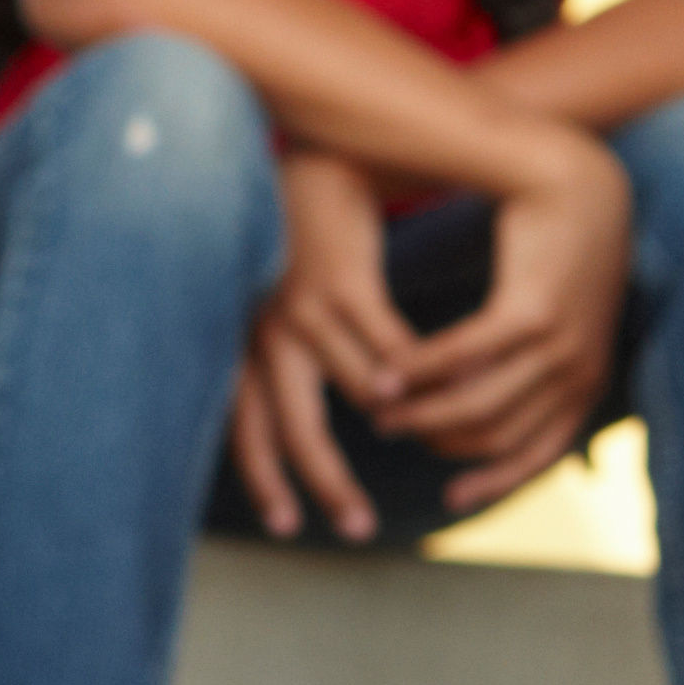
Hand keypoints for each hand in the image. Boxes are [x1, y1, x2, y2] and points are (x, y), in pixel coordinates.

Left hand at [226, 151, 402, 539]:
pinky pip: (386, 346)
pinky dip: (412, 375)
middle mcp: (264, 333)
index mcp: (249, 344)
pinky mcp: (340, 281)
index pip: (246, 428)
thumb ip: (293, 360)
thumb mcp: (284, 304)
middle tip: (356, 526)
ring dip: (394, 427)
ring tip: (427, 452)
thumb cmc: (302, 240)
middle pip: (291, 427)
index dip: (265, 479)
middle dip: (324, 481)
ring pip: (353, 392)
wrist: (313, 158)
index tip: (289, 526)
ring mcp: (300, 307)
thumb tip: (314, 414)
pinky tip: (438, 392)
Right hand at [380, 127, 624, 510]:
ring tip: (380, 408)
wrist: (577, 183)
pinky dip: (419, 372)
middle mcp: (578, 372)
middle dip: (438, 440)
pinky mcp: (530, 313)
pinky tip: (387, 374)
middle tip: (392, 431)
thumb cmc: (557, 250)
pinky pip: (461, 358)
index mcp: (586, 383)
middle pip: (494, 435)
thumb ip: (528, 365)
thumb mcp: (554, 317)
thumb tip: (483, 402)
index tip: (451, 497)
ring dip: (420, 412)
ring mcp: (558, 346)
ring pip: (474, 404)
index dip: (494, 482)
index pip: (537, 456)